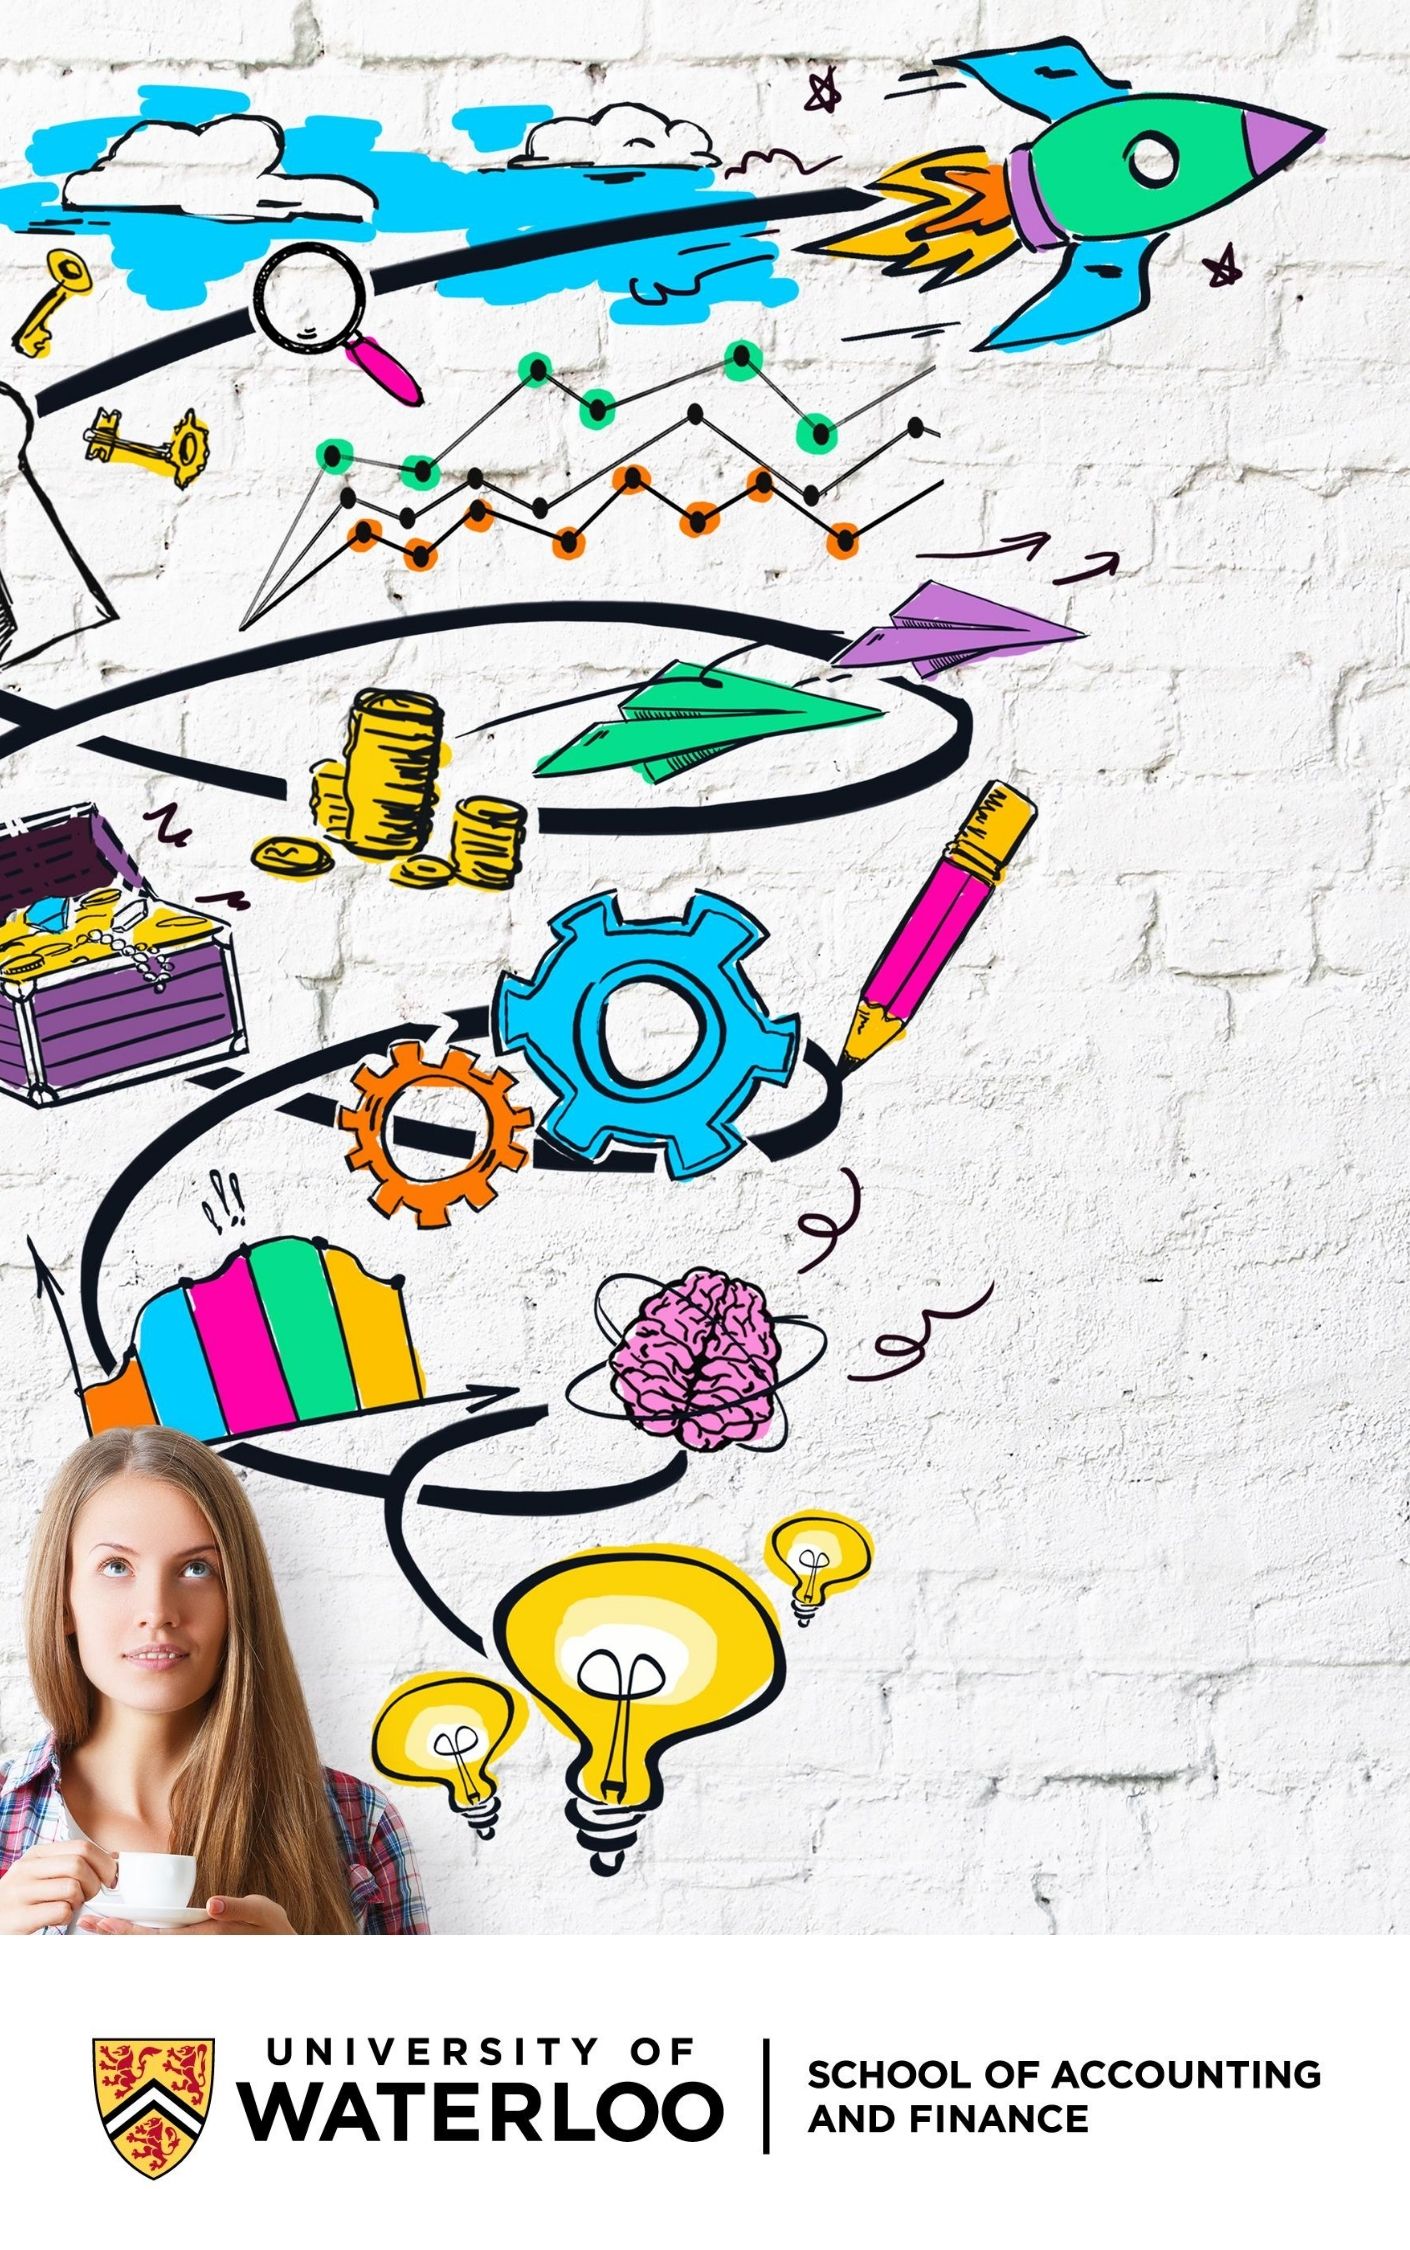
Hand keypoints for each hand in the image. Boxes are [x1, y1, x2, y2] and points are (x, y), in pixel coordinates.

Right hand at [0, 1836, 117, 1933]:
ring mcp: (21, 1892)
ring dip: (80, 1901)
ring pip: (72, 1887)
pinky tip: (58, 1919)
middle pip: (79, 1864)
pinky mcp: (19, 1916)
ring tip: (71, 1907)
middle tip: (90, 1896)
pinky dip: (67, 1917)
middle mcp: (27, 1868)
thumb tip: (113, 1859)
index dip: (104, 1862)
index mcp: (36, 1854)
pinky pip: (61, 1911)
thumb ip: (69, 1865)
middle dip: (95, 1883)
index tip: (110, 1879)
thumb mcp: (41, 1875)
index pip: (82, 1846)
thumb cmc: (22, 1901)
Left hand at [81, 1892, 295, 1935]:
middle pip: (148, 1944)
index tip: (106, 1923)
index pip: (159, 1936)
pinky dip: (142, 1939)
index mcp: (206, 1937)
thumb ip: (237, 1908)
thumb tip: (211, 1904)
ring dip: (125, 1938)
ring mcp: (195, 1950)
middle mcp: (195, 1948)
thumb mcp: (262, 1913)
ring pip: (153, 1947)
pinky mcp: (197, 1946)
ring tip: (98, 1929)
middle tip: (88, 1925)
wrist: (283, 1948)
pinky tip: (126, 1933)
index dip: (131, 1930)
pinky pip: (164, 1945)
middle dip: (117, 1935)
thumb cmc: (272, 1928)